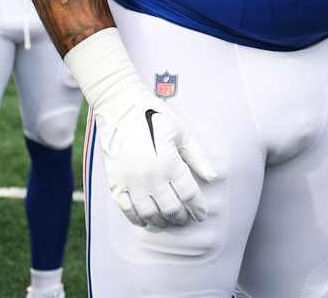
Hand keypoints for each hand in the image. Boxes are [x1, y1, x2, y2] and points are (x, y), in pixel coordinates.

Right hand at [98, 91, 221, 228]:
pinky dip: (138, 219)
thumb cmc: (154, 116)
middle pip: (170, 209)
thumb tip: (212, 177)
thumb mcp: (182, 131)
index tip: (202, 214)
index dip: (198, 208)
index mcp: (169, 162)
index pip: (189, 195)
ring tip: (168, 220)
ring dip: (162, 222)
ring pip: (149, 214)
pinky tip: (146, 220)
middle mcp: (150, 176)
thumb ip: (197, 156)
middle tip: (186, 218)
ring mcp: (131, 182)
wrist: (120, 106)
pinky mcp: (115, 183)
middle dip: (181, 217)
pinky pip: (127, 210)